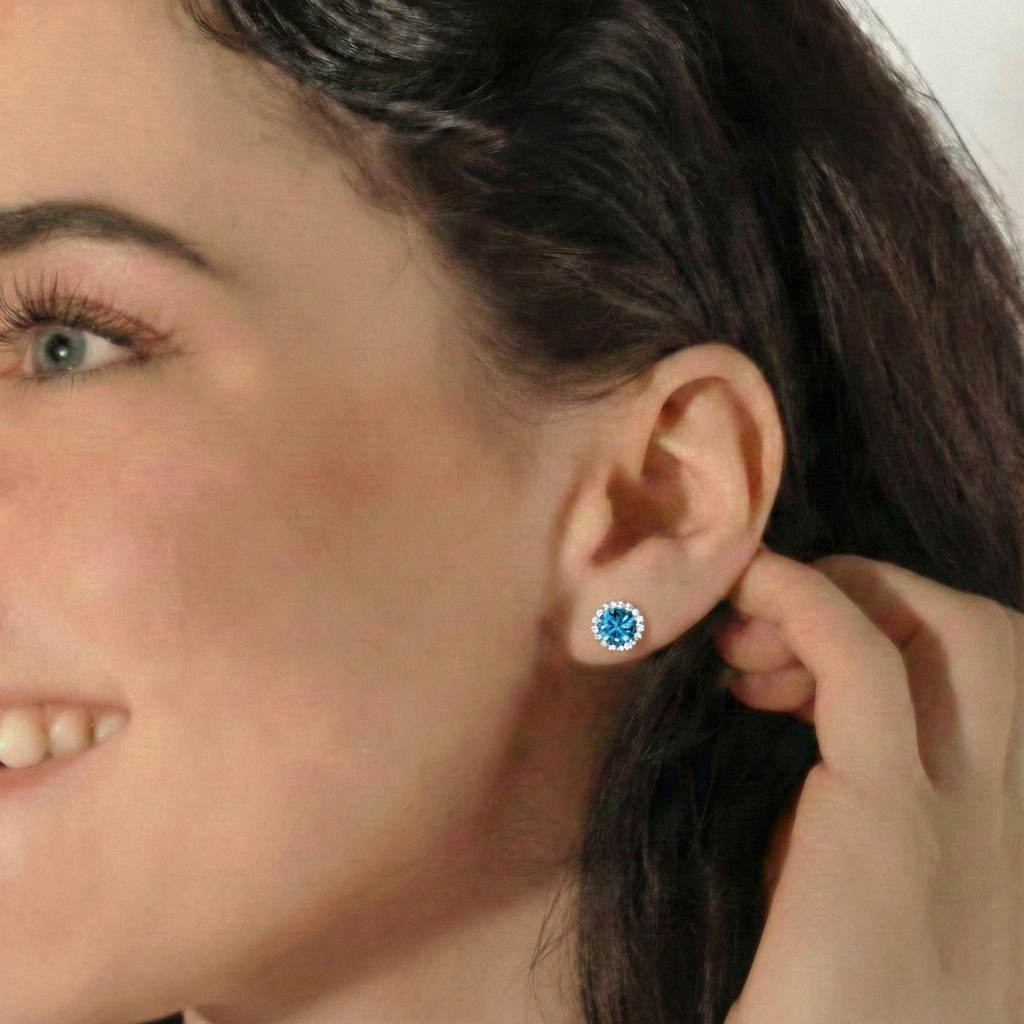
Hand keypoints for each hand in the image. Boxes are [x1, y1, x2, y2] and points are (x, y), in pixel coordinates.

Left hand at [712, 544, 1022, 1023]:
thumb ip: (846, 807)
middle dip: (889, 597)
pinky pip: (864, 659)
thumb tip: (788, 702)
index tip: (788, 662)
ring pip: (961, 635)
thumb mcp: (847, 897)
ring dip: (851, 597)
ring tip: (744, 637)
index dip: (898, 636)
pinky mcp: (892, 820)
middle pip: (994, 644)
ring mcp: (970, 819)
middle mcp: (1008, 823)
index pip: (990, 687)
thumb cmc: (815, 1011)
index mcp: (994, 841)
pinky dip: (807, 601)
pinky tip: (746, 591)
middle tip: (771, 629)